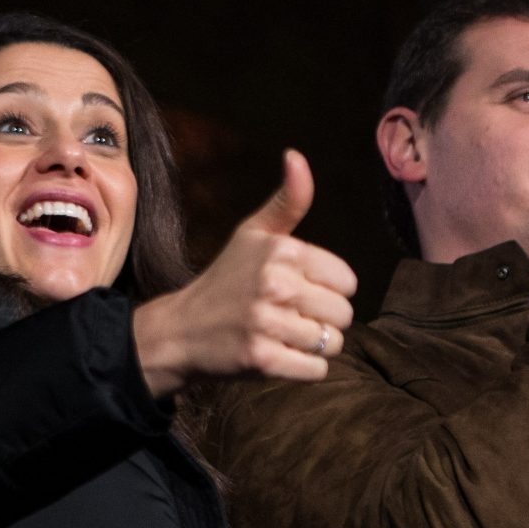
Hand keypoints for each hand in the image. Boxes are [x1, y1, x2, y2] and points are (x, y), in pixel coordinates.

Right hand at [132, 149, 356, 397]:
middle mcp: (275, 283)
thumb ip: (287, 201)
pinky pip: (317, 371)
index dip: (329, 290)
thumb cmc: (226, 280)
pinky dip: (304, 369)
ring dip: (314, 346)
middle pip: (344, 314)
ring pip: (332, 344)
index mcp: (282, 250)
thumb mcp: (253, 234)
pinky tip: (280, 356)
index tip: (298, 291)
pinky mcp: (262, 359)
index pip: (348, 281)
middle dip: (323, 320)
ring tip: (283, 335)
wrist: (181, 330)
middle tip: (288, 317)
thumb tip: (296, 156)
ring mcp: (267, 323)